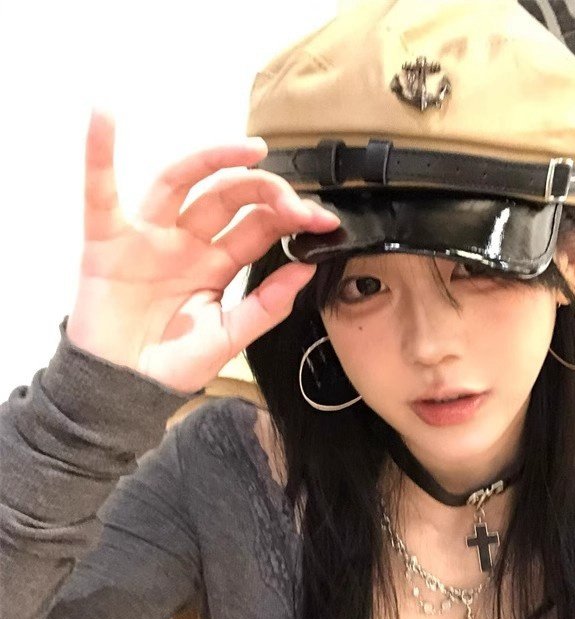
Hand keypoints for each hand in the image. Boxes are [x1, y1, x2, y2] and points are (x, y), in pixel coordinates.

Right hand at [66, 109, 339, 392]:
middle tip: (298, 203)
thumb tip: (306, 270)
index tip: (324, 221)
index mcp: (217, 264)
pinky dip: (98, 154)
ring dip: (214, 158)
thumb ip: (266, 305)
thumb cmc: (171, 366)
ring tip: (252, 148)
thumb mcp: (229, 337)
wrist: (124, 390)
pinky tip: (104, 118)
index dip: (291, 219)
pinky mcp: (108, 240)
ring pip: (182, 183)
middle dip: (267, 193)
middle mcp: (186, 243)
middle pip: (228, 198)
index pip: (258, 227)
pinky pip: (100, 192)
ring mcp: (149, 237)